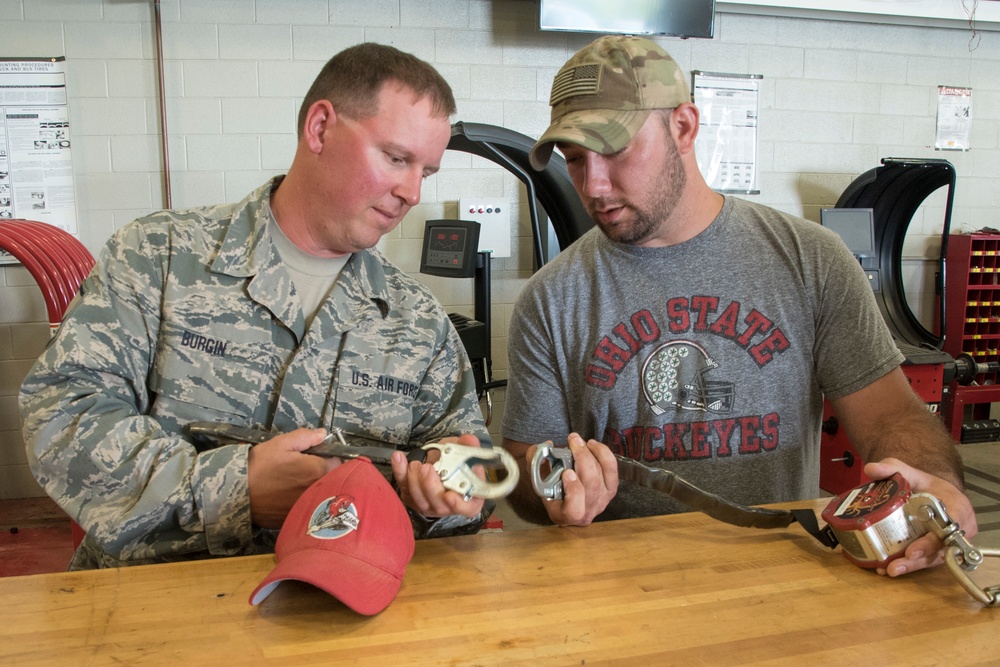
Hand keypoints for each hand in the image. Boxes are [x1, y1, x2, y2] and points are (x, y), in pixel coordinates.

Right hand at [248, 428, 342, 528]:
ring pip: (321, 495)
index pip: (338, 463)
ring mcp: (309, 506)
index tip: (317, 456)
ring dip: (315, 488)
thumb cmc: (259, 466)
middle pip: (332, 480)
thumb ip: (305, 437)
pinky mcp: (298, 518)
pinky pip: (308, 507)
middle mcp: (319, 491)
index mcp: (318, 471)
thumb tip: (323, 434)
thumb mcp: (281, 444)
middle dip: (323, 473)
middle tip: (303, 470)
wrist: (236, 494)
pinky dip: (304, 502)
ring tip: (294, 483)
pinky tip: (289, 497)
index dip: (329, 458)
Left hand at [391, 434, 484, 518]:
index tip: (449, 496)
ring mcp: (428, 504)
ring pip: (418, 499)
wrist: (440, 464)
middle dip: (430, 486)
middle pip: (438, 504)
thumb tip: (470, 440)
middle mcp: (448, 506)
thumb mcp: (465, 452)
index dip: (457, 504)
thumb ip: (469, 446)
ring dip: (414, 480)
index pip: (466, 507)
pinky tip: (399, 458)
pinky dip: (399, 471)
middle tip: (427, 468)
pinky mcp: (411, 497)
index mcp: (468, 498)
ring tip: (415, 464)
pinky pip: (403, 487)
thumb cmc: (457, 463)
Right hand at [532, 432, 617, 526]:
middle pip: (592, 484)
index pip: (575, 509)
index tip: (566, 472)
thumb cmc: (551, 491)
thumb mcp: (537, 480)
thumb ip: (534, 462)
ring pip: (602, 475)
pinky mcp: (611, 489)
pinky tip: (592, 445)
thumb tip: (547, 445)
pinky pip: (612, 470)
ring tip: (580, 441)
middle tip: (573, 441)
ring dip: (592, 453)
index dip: (573, 489)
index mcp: (567, 515)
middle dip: (583, 458)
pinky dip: (604, 454)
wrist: (566, 500)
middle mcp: (588, 511)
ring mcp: (603, 501)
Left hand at [863, 457, 977, 576]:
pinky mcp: (937, 550)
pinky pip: (925, 560)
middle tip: (897, 564)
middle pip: (939, 548)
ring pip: (932, 558)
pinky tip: (888, 567)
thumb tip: (871, 469)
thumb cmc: (927, 485)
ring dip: (911, 566)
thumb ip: (892, 468)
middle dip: (918, 559)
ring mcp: (948, 542)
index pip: (949, 527)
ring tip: (889, 570)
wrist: (935, 493)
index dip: (932, 541)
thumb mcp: (910, 472)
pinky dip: (908, 565)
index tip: (913, 550)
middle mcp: (956, 529)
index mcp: (957, 508)